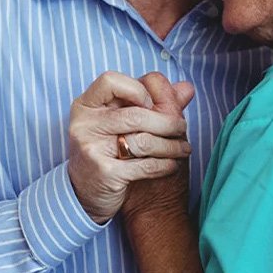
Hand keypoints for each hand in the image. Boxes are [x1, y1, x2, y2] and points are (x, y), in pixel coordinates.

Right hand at [67, 71, 194, 223]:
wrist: (86, 192)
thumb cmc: (108, 149)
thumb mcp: (122, 121)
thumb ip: (155, 102)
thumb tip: (188, 87)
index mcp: (85, 105)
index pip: (110, 81)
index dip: (136, 89)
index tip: (151, 103)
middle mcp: (84, 124)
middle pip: (136, 114)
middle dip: (168, 122)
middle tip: (182, 128)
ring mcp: (92, 148)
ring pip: (144, 141)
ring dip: (172, 146)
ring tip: (184, 149)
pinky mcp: (104, 173)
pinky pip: (145, 165)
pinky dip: (165, 165)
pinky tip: (173, 165)